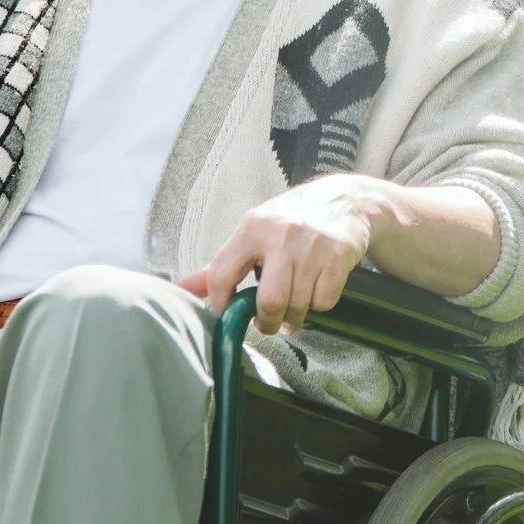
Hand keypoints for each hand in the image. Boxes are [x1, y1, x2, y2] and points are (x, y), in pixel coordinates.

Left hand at [176, 176, 387, 335]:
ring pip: (298, 305)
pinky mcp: (339, 253)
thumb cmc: (289, 222)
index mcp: (251, 228)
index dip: (221, 304)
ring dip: (294, 317)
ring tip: (294, 309)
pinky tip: (316, 291)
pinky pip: (324, 301)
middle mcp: (280, 234)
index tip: (228, 313)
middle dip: (268, 323)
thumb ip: (219, 266)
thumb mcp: (252, 234)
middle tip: (269, 323)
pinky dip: (319, 305)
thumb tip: (178, 290)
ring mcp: (312, 244)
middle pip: (269, 301)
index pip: (221, 274)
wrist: (345, 200)